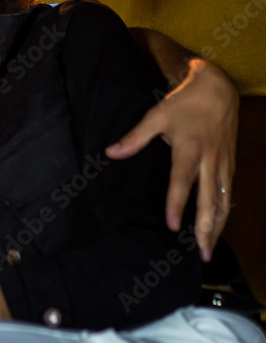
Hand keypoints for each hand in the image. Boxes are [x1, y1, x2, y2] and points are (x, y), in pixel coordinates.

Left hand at [106, 58, 237, 261]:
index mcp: (190, 149)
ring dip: (218, 226)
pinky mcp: (230, 164)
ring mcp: (223, 164)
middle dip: (206, 228)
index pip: (182, 182)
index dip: (177, 204)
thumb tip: (111, 152)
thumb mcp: (157, 115)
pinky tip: (218, 226)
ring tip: (209, 249)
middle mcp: (210, 161)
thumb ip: (135, 137)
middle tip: (203, 253)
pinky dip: (225, 212)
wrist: (218, 89)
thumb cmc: (185, 103)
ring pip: (224, 201)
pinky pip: (229, 194)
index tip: (173, 225)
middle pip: (210, 200)